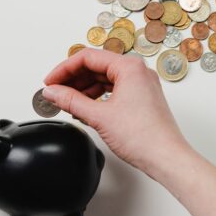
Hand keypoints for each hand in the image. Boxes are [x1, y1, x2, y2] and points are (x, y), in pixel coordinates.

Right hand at [41, 48, 191, 175]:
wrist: (166, 157)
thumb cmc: (144, 137)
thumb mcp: (98, 116)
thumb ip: (71, 100)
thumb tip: (52, 92)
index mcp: (130, 67)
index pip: (88, 57)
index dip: (64, 69)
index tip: (50, 82)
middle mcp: (138, 72)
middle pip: (96, 66)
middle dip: (73, 79)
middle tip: (54, 92)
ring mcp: (142, 85)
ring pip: (105, 78)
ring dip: (84, 89)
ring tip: (66, 102)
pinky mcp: (142, 98)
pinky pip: (114, 89)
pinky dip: (97, 97)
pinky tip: (84, 108)